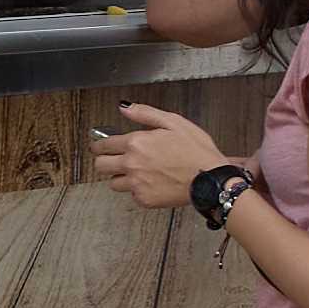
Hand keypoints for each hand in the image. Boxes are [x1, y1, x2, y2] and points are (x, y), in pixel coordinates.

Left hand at [91, 106, 226, 206]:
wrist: (209, 179)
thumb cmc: (196, 151)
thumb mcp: (174, 122)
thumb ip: (145, 113)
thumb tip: (125, 107)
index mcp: (137, 143)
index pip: (104, 145)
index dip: (98, 145)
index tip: (99, 147)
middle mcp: (132, 164)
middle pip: (100, 166)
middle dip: (104, 161)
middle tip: (111, 160)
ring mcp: (137, 184)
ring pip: (113, 183)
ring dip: (120, 177)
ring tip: (134, 173)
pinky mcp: (144, 200)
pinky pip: (131, 195)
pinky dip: (137, 190)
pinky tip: (150, 183)